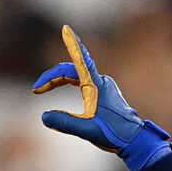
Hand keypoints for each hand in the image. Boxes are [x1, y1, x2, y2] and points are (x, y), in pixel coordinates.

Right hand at [32, 25, 165, 165]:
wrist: (135, 140)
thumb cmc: (114, 134)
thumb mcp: (86, 130)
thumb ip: (65, 122)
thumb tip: (44, 116)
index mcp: (96, 86)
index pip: (80, 61)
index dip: (72, 45)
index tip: (66, 30)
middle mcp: (100, 82)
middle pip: (71, 70)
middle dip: (52, 78)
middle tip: (36, 89)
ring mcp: (104, 87)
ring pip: (76, 76)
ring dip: (59, 81)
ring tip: (41, 90)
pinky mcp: (105, 94)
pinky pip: (83, 82)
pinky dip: (68, 83)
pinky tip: (61, 88)